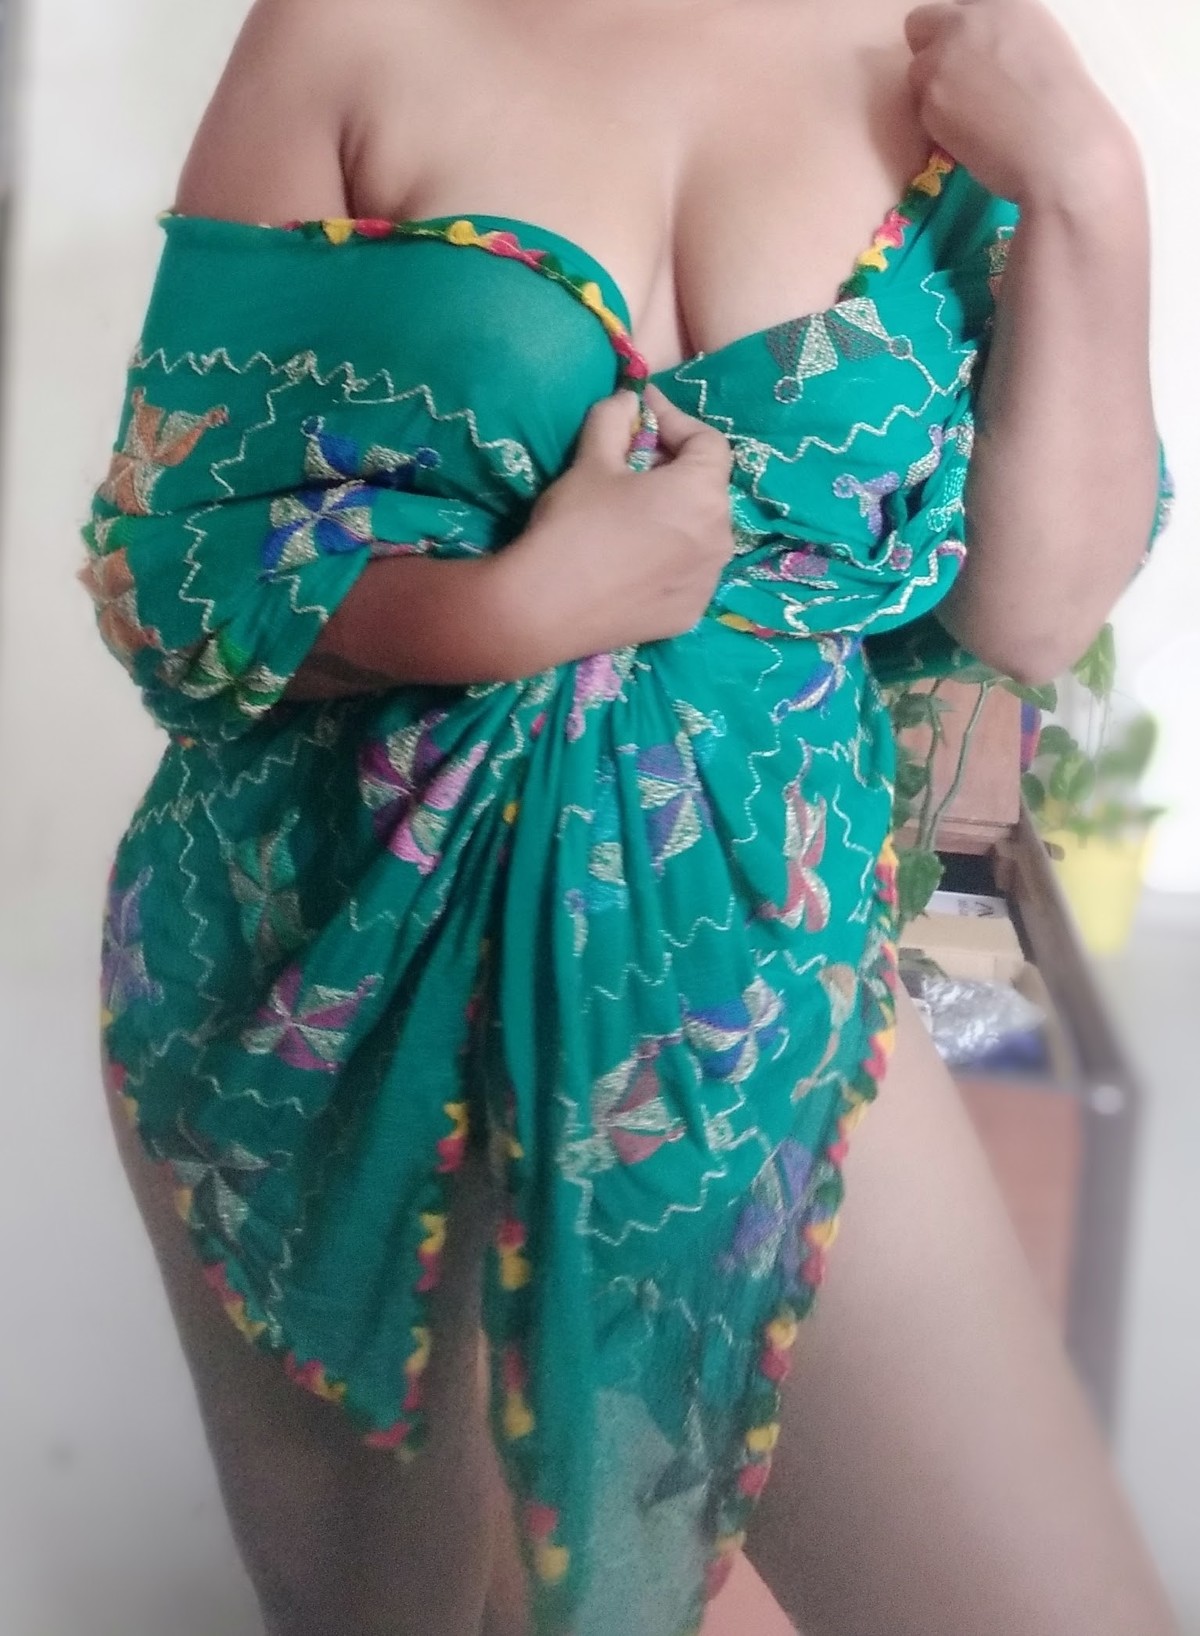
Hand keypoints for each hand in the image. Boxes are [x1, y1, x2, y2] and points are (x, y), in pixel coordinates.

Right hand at [497, 384, 735, 668]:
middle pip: (708, 489)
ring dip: (676, 516)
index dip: (676, 422)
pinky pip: (689, 573)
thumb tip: (628, 399)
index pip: (709, 442)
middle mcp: (721, 537)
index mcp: (702, 492)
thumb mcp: (590, 460)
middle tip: (633, 468)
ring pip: (701, 533)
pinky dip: (671, 558)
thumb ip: (614, 418)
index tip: (642, 417)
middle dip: (676, 471)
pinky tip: (634, 560)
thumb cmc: (573, 525)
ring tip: (635, 516)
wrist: (545, 609)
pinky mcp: (690, 613)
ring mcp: (708, 580)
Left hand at [905, 0, 1139, 209]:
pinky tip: (969, 135)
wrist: (1058, 146)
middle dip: (928, 49)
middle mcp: (967, 20)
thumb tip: (979, 52)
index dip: (956, 28)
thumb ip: (1000, 37)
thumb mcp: (1039, 44)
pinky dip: (937, 123)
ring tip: (970, 116)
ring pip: (917, 71)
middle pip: (921, 22)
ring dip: (933, 91)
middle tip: (950, 81)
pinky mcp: (929, 96)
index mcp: (1004, 0)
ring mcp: (943, 57)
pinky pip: (920, 109)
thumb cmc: (1065, 106)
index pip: (958, 3)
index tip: (966, 51)